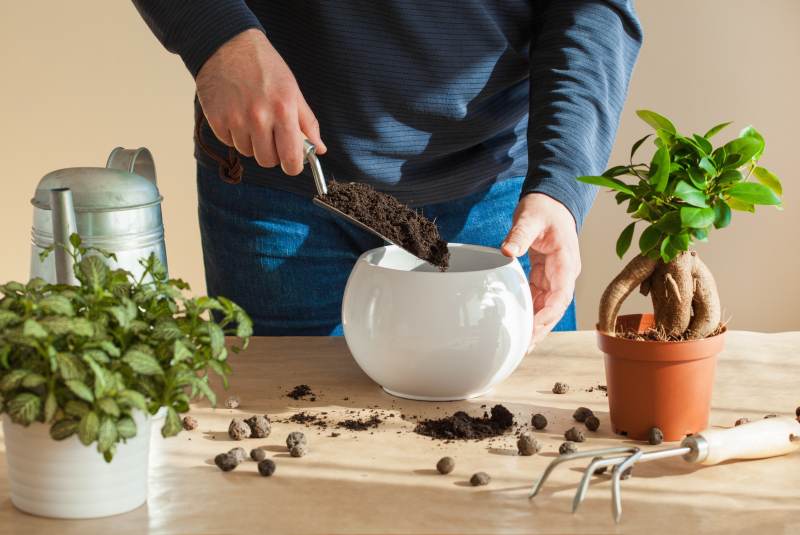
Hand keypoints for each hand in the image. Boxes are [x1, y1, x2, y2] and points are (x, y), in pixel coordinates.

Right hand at [195, 29, 325, 174]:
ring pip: (248, 152)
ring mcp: (235, 120)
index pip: (291, 159)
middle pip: (267, 161)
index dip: (293, 166)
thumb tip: (319, 149)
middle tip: (271, 135)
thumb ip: (307, 123)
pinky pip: (229, 142)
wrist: (227, 44)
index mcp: (283, 111)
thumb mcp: (293, 90)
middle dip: (272, 153)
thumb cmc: (264, 66)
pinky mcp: (216, 120)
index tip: (292, 162)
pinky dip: (234, 134)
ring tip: (252, 118)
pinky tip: (237, 114)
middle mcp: (259, 118)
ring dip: (252, 142)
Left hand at [500, 193, 580, 345]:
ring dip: (537, 324)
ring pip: (549, 306)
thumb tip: (507, 251)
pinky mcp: (547, 275)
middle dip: (542, 327)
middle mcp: (565, 272)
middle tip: (525, 346)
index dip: (549, 313)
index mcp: (566, 261)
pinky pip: (540, 298)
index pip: (561, 294)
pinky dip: (531, 311)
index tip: (534, 327)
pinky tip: (520, 325)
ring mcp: (557, 275)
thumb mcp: (530, 218)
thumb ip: (519, 234)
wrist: (552, 200)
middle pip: (556, 307)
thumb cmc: (543, 208)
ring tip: (522, 344)